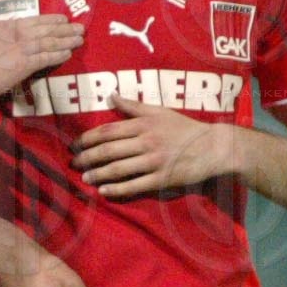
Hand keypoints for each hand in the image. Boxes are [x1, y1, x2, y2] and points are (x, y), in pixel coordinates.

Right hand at [0, 14, 83, 103]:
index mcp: (4, 26)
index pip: (32, 21)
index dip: (49, 20)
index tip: (61, 19)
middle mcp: (16, 35)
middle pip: (46, 29)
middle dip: (64, 28)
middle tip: (79, 27)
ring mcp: (21, 49)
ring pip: (49, 42)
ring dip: (66, 40)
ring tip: (79, 39)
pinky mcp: (24, 65)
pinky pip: (46, 58)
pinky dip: (58, 55)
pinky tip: (68, 54)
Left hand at [74, 96, 232, 197]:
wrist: (212, 147)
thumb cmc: (184, 128)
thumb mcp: (160, 111)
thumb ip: (133, 105)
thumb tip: (111, 95)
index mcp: (143, 124)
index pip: (108, 131)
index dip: (88, 138)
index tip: (75, 145)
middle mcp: (146, 142)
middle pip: (108, 150)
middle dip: (87, 158)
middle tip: (74, 163)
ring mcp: (153, 161)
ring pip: (118, 168)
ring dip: (98, 174)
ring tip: (85, 178)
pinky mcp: (162, 179)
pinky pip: (134, 185)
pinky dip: (117, 189)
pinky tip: (104, 191)